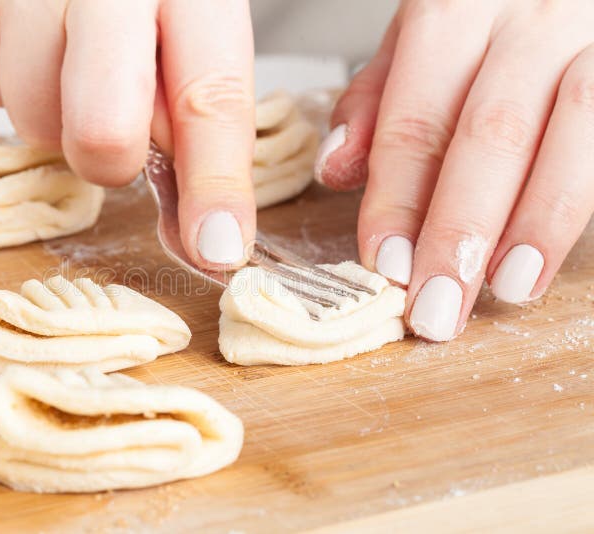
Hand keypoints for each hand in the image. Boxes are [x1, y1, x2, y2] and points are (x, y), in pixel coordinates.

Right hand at [0, 0, 255, 268]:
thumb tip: (209, 238)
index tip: (218, 250)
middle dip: (110, 156)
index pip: (210, 100)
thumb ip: (200, 125)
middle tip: (114, 118)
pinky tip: (31, 37)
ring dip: (55, 113)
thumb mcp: (190, 26)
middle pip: (101, 134)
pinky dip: (9, 79)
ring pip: (33, 122)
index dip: (215, 187)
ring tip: (69, 53)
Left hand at [315, 0, 593, 340]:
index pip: (418, 118)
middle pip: (489, 134)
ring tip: (506, 289)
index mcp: (454, 9)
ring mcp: (590, 34)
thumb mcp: (423, 39)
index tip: (385, 265)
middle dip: (459, 230)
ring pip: (572, 130)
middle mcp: (526, 17)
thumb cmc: (488, 16)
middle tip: (436, 307)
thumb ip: (379, 100)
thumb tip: (333, 170)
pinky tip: (548, 254)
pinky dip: (578, 199)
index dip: (399, 198)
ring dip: (536, 221)